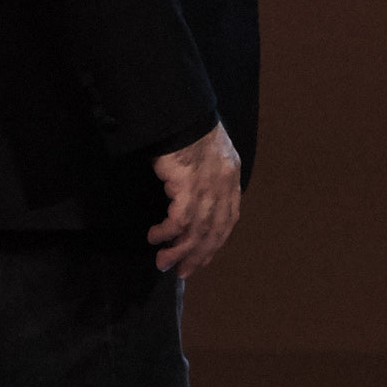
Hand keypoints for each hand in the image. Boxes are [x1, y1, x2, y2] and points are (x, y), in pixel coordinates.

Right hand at [146, 123, 242, 276]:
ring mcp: (208, 188)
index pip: (228, 221)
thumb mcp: (210, 156)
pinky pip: (179, 220)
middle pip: (214, 232)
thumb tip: (196, 201)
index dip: (215, 243)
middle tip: (181, 271)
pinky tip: (155, 237)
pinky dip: (167, 232)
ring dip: (179, 251)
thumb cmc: (190, 131)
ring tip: (163, 262)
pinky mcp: (188, 187)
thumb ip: (210, 178)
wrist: (181, 115)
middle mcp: (224, 187)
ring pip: (197, 231)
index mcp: (232, 179)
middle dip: (197, 255)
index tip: (202, 259)